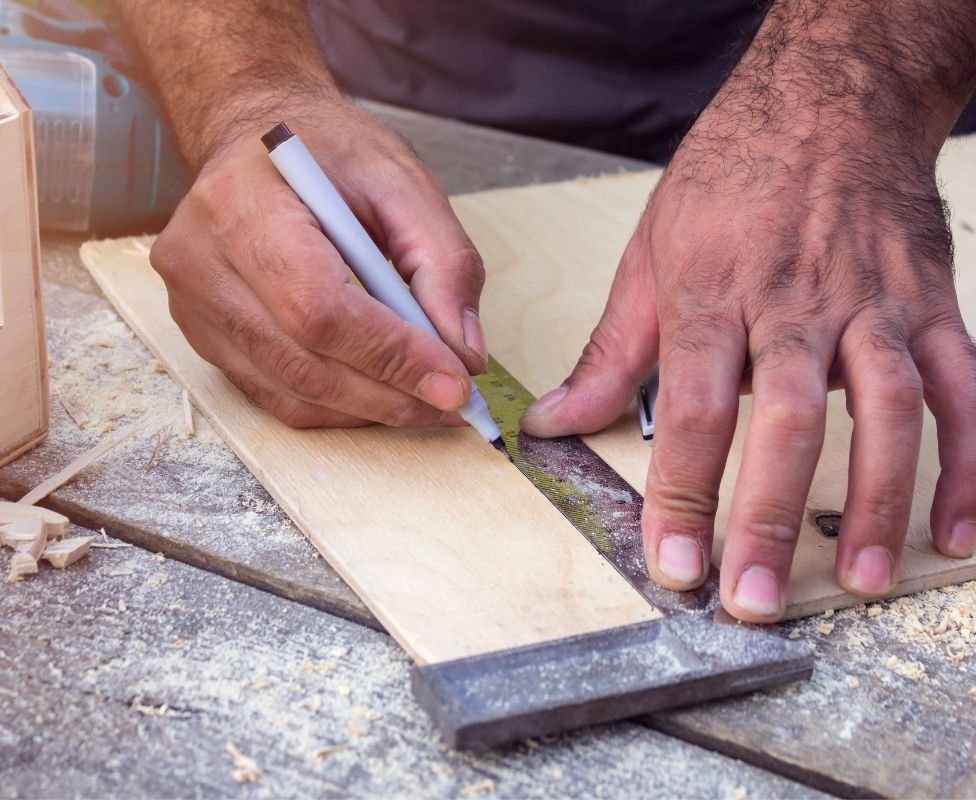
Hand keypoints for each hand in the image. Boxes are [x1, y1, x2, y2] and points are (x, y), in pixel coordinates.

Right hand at [149, 101, 487, 428]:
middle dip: (388, 393)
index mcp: (242, 204)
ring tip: (422, 398)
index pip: (317, 308)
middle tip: (451, 400)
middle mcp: (201, 261)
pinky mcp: (200, 336)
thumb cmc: (325, 153)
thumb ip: (444, 261)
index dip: (390, 355)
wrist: (251, 139)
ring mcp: (192, 306)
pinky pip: (273, 395)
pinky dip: (334, 405)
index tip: (453, 381)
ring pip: (289, 391)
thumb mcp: (401, 180)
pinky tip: (375, 389)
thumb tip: (462, 353)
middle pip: (302, 362)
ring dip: (366, 408)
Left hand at [520, 10, 975, 620]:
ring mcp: (872, 305)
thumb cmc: (730, 178)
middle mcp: (794, 305)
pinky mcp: (931, 304)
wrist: (829, 101)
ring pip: (885, 411)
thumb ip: (610, 352)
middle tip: (756, 598)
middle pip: (786, 422)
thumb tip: (554, 421)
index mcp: (713, 296)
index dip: (681, 493)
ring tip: (866, 581)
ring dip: (880, 502)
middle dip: (771, 517)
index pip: (691, 409)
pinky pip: (962, 389)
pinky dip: (969, 461)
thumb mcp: (649, 256)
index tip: (673, 564)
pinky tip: (956, 529)